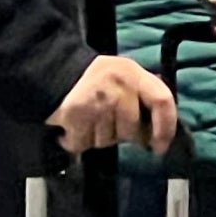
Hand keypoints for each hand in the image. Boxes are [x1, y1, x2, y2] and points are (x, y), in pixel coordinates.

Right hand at [49, 54, 176, 154]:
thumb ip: (142, 96)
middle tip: (108, 127)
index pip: (162, 101)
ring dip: (98, 138)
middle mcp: (118, 86)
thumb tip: (155, 132)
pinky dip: (76, 142)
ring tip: (87, 123)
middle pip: (132, 130)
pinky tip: (72, 130)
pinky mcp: (74, 115)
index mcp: (132, 73)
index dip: (166, 128)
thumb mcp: (123, 76)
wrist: (50, 69)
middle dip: (121, 136)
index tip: (159, 147)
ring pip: (107, 141)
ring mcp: (96, 102)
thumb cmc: (93, 79)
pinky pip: (83, 144)